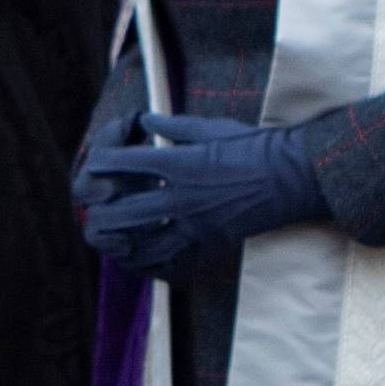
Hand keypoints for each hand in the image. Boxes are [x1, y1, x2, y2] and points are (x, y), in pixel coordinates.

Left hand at [69, 109, 324, 279]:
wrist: (291, 177)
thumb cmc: (254, 146)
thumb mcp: (210, 128)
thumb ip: (173, 127)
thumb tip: (146, 120)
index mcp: (179, 164)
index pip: (124, 164)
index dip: (103, 163)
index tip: (95, 164)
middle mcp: (182, 198)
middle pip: (124, 212)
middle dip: (101, 213)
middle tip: (93, 212)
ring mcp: (196, 226)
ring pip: (144, 244)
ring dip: (120, 243)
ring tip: (108, 241)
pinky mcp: (211, 244)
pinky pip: (173, 263)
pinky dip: (152, 265)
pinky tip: (141, 261)